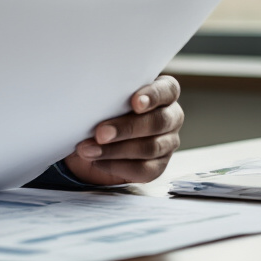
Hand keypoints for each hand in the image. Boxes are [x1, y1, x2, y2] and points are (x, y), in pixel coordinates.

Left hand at [62, 75, 182, 185]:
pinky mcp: (158, 166)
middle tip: (100, 133)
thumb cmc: (104, 110)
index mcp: (163, 93)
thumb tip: (90, 99)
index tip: (134, 103)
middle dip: (127, 128)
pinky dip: (117, 166)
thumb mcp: (105, 98)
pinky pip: (143, 169)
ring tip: (89, 150)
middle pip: (158, 122)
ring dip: (116, 150)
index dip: (153, 96)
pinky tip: (98, 161)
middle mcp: (171, 117)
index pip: (167, 90)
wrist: (94, 140)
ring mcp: (167, 143)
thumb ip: (108, 95)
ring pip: (150, 148)